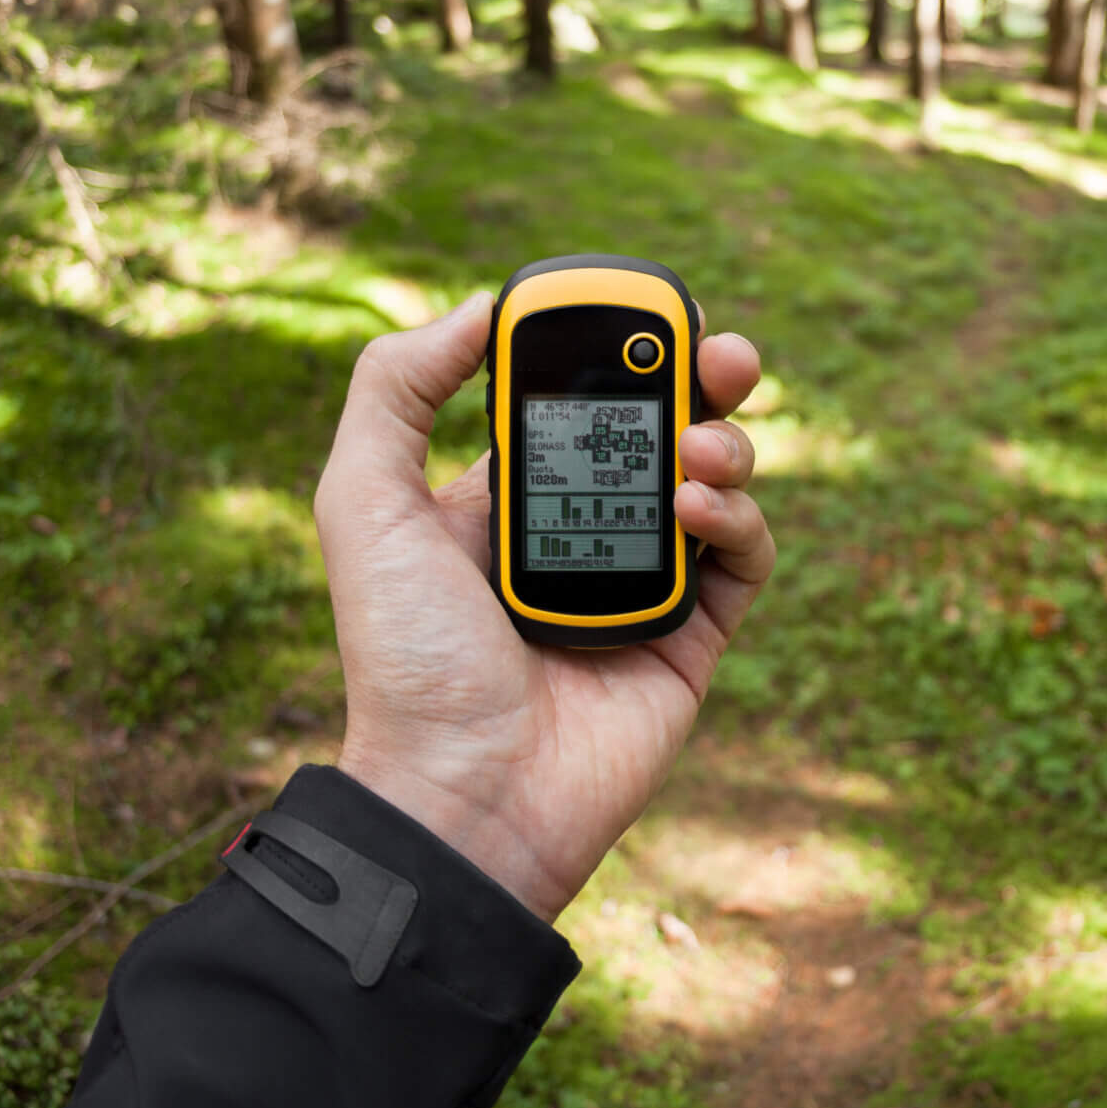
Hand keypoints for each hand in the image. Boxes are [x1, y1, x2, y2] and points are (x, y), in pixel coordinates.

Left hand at [313, 293, 775, 920]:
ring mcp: (640, 587)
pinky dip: (738, 517)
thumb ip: (398, 390)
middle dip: (702, 377)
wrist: (462, 797)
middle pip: (663, 428)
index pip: (575, 398)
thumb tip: (478, 310)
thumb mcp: (362, 504)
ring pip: (715, 482)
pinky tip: (696, 505)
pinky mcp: (692, 640)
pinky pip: (744, 560)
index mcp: (502, 499)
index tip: (640, 313)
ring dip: (723, 442)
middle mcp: (577, 535)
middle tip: (722, 352)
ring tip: (698, 446)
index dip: (614, 349)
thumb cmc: (406, 659)